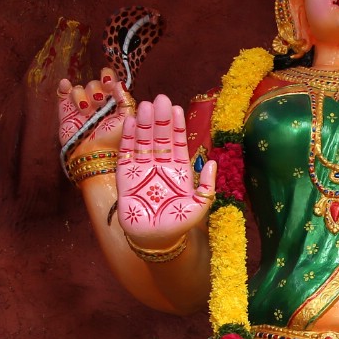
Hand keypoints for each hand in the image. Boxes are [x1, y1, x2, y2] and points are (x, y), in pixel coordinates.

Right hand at [57, 67, 132, 158]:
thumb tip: (119, 83)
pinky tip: (66, 84)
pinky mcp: (66, 111)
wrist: (92, 156)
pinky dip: (64, 87)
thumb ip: (126, 101)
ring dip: (83, 97)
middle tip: (99, 101)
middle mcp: (96, 103)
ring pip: (79, 89)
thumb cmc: (112, 141)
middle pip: (94, 84)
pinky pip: (63, 93)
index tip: (108, 83)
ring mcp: (81, 106)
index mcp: (112, 102)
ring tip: (86, 111)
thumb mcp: (126, 120)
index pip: (109, 81)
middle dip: (96, 91)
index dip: (108, 78)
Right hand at [118, 94, 216, 245]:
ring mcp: (142, 169)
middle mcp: (159, 165)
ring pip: (143, 141)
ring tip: (146, 106)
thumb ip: (208, 185)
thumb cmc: (178, 223)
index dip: (177, 126)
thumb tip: (213, 162)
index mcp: (178, 170)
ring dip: (145, 124)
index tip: (177, 108)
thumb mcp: (200, 205)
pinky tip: (130, 123)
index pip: (177, 142)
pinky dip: (128, 138)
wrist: (155, 240)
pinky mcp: (126, 176)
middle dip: (161, 119)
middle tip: (161, 99)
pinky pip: (126, 153)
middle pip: (160, 137)